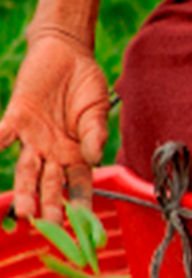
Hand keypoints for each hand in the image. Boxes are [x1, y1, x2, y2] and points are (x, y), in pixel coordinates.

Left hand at [0, 29, 109, 221]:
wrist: (66, 51)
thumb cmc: (86, 83)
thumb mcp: (97, 107)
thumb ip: (95, 131)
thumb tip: (94, 156)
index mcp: (76, 152)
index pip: (78, 184)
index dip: (79, 202)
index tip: (81, 221)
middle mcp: (51, 152)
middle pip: (49, 184)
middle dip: (49, 205)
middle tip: (47, 226)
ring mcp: (32, 138)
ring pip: (26, 170)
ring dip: (25, 191)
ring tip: (25, 212)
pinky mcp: (16, 118)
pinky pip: (2, 135)